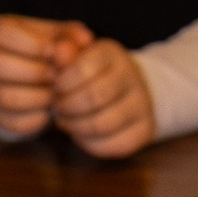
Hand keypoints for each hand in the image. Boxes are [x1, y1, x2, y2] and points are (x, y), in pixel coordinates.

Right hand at [0, 14, 86, 138]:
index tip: (56, 52)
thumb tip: (86, 40)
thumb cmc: (45, 50)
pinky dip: (35, 119)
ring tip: (58, 96)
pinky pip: (11, 121)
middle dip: (36, 73)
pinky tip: (50, 112)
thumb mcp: (56, 35)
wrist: (28, 72)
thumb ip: (71, 35)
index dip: (33, 45)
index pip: (4, 34)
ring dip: (37, 98)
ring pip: (3, 96)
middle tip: (60, 78)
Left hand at [50, 33, 155, 158]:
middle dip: (66, 107)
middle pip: (93, 97)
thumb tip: (53, 52)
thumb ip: (63, 51)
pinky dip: (88, 143)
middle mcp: (133, 77)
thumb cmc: (93, 72)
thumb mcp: (78, 55)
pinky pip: (111, 145)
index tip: (55, 88)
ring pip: (101, 125)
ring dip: (74, 127)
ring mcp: (142, 105)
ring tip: (64, 121)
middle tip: (57, 108)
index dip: (62, 83)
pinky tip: (79, 134)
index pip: (83, 69)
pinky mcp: (144, 131)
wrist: (130, 89)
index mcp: (113, 54)